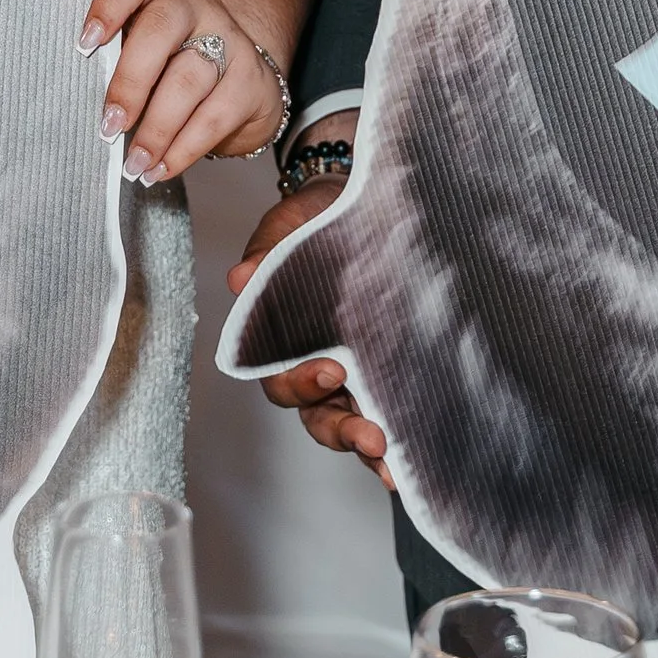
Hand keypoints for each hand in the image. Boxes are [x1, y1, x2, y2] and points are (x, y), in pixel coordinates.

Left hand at [79, 0, 284, 182]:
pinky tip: (160, 169)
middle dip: (130, 82)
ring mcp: (229, 41)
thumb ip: (113, 58)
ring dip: (155, 129)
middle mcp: (196, 7)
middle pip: (161, 28)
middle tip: (109, 125)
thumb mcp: (142, 47)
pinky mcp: (251, 82)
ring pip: (188, 79)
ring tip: (133, 163)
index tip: (85, 43)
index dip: (110, 2)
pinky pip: (214, 117)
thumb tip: (71, 102)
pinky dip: (183, 150)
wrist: (238, 79)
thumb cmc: (170, 64)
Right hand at [228, 174, 393, 486]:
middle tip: (368, 433)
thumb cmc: (319, 216)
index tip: (329, 371)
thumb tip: (241, 278)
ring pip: (352, 424)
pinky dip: (401, 441)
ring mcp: (355, 376)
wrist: (369, 199)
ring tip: (391, 457)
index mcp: (283, 336)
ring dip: (369, 445)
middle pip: (317, 414)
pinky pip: (392, 416)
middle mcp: (316, 365)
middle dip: (341, 428)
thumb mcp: (291, 224)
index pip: (280, 375)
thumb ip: (268, 252)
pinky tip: (415, 456)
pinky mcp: (391, 375)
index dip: (300, 381)